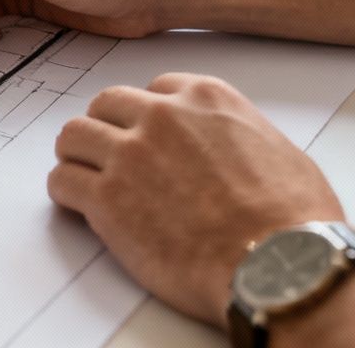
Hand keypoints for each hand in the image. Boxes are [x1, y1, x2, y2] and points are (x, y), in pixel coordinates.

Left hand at [48, 73, 344, 325]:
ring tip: (84, 176)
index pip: (154, 88)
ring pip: (74, 135)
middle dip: (106, 129)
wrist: (279, 266)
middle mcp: (162, 116)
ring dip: (77, 156)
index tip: (143, 132)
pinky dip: (65, 193)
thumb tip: (231, 151)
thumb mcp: (278, 151)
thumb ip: (237, 136)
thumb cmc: (292, 221)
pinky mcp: (107, 199)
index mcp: (205, 98)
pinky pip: (62, 181)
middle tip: (109, 156)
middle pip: (107, 105)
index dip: (146, 115)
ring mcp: (130, 155)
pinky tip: (77, 206)